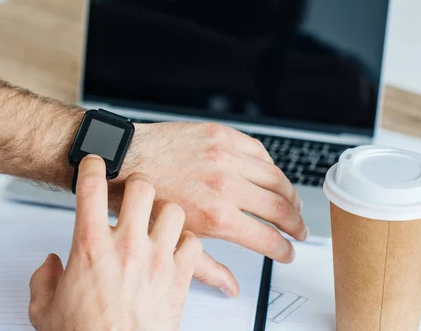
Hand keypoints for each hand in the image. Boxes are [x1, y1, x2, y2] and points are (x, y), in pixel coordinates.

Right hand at [29, 155, 202, 330]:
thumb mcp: (45, 310)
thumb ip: (44, 280)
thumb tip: (50, 266)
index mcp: (91, 247)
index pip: (91, 188)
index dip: (92, 166)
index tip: (95, 163)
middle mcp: (127, 246)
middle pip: (141, 187)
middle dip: (138, 183)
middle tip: (134, 191)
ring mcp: (156, 260)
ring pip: (173, 210)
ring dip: (165, 212)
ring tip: (158, 219)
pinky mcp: (179, 277)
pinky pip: (194, 244)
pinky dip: (188, 243)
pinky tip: (177, 248)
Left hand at [114, 122, 307, 295]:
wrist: (121, 159)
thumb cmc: (140, 198)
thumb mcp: (171, 241)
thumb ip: (206, 266)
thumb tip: (230, 287)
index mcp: (217, 215)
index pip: (268, 238)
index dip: (283, 250)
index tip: (287, 252)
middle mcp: (226, 184)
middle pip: (280, 208)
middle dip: (295, 225)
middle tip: (298, 230)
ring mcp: (224, 156)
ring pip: (275, 177)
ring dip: (289, 194)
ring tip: (293, 203)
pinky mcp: (220, 134)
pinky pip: (258, 150)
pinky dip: (269, 164)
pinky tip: (269, 173)